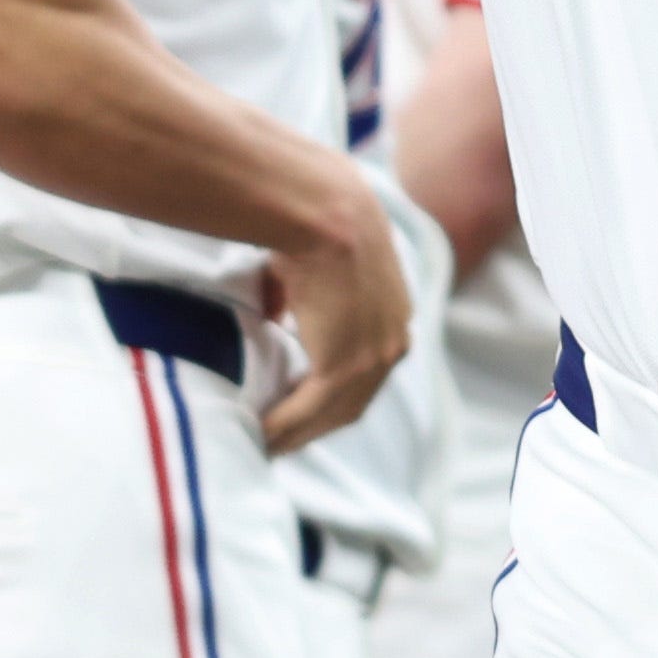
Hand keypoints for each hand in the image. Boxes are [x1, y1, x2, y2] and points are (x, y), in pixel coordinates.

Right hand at [253, 183, 410, 455]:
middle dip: (320, 424)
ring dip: (300, 433)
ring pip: (334, 413)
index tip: (307, 406)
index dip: (337, 392)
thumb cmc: (317, 220)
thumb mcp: (314, 262)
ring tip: (270, 446)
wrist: (327, 212)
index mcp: (394, 315)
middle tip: (286, 441)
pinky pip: (310, 409)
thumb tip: (273, 310)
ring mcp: (373, 358)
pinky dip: (285, 426)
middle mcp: (393, 342)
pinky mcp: (344, 367)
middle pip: (355, 400)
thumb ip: (297, 294)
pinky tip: (264, 436)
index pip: (367, 368)